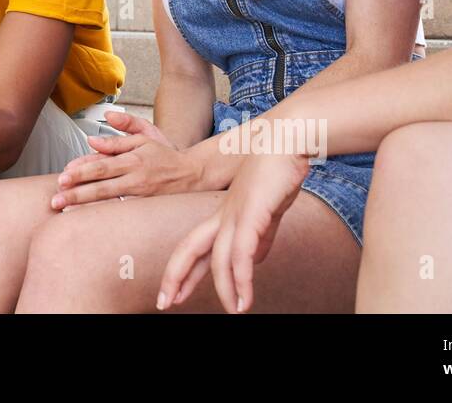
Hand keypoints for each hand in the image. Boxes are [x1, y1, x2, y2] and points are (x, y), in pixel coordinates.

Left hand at [52, 111, 196, 207]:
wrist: (195, 173)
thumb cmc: (166, 154)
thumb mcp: (145, 136)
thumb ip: (120, 134)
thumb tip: (92, 138)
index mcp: (132, 158)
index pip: (101, 164)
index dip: (81, 171)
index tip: (62, 177)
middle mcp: (135, 177)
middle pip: (101, 186)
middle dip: (77, 193)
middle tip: (56, 199)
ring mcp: (141, 194)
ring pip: (110, 202)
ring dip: (87, 208)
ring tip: (66, 212)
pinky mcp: (146, 207)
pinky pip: (124, 213)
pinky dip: (107, 217)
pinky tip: (92, 222)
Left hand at [157, 151, 309, 313]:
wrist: (286, 140)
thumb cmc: (277, 171)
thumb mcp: (266, 210)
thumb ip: (259, 236)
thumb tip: (253, 262)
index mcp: (223, 215)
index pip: (193, 246)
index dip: (182, 271)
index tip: (173, 293)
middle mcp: (223, 216)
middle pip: (189, 249)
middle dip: (176, 278)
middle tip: (165, 303)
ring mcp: (235, 214)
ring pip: (217, 258)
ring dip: (225, 290)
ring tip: (234, 310)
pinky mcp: (253, 215)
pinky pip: (242, 254)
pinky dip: (243, 280)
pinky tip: (245, 298)